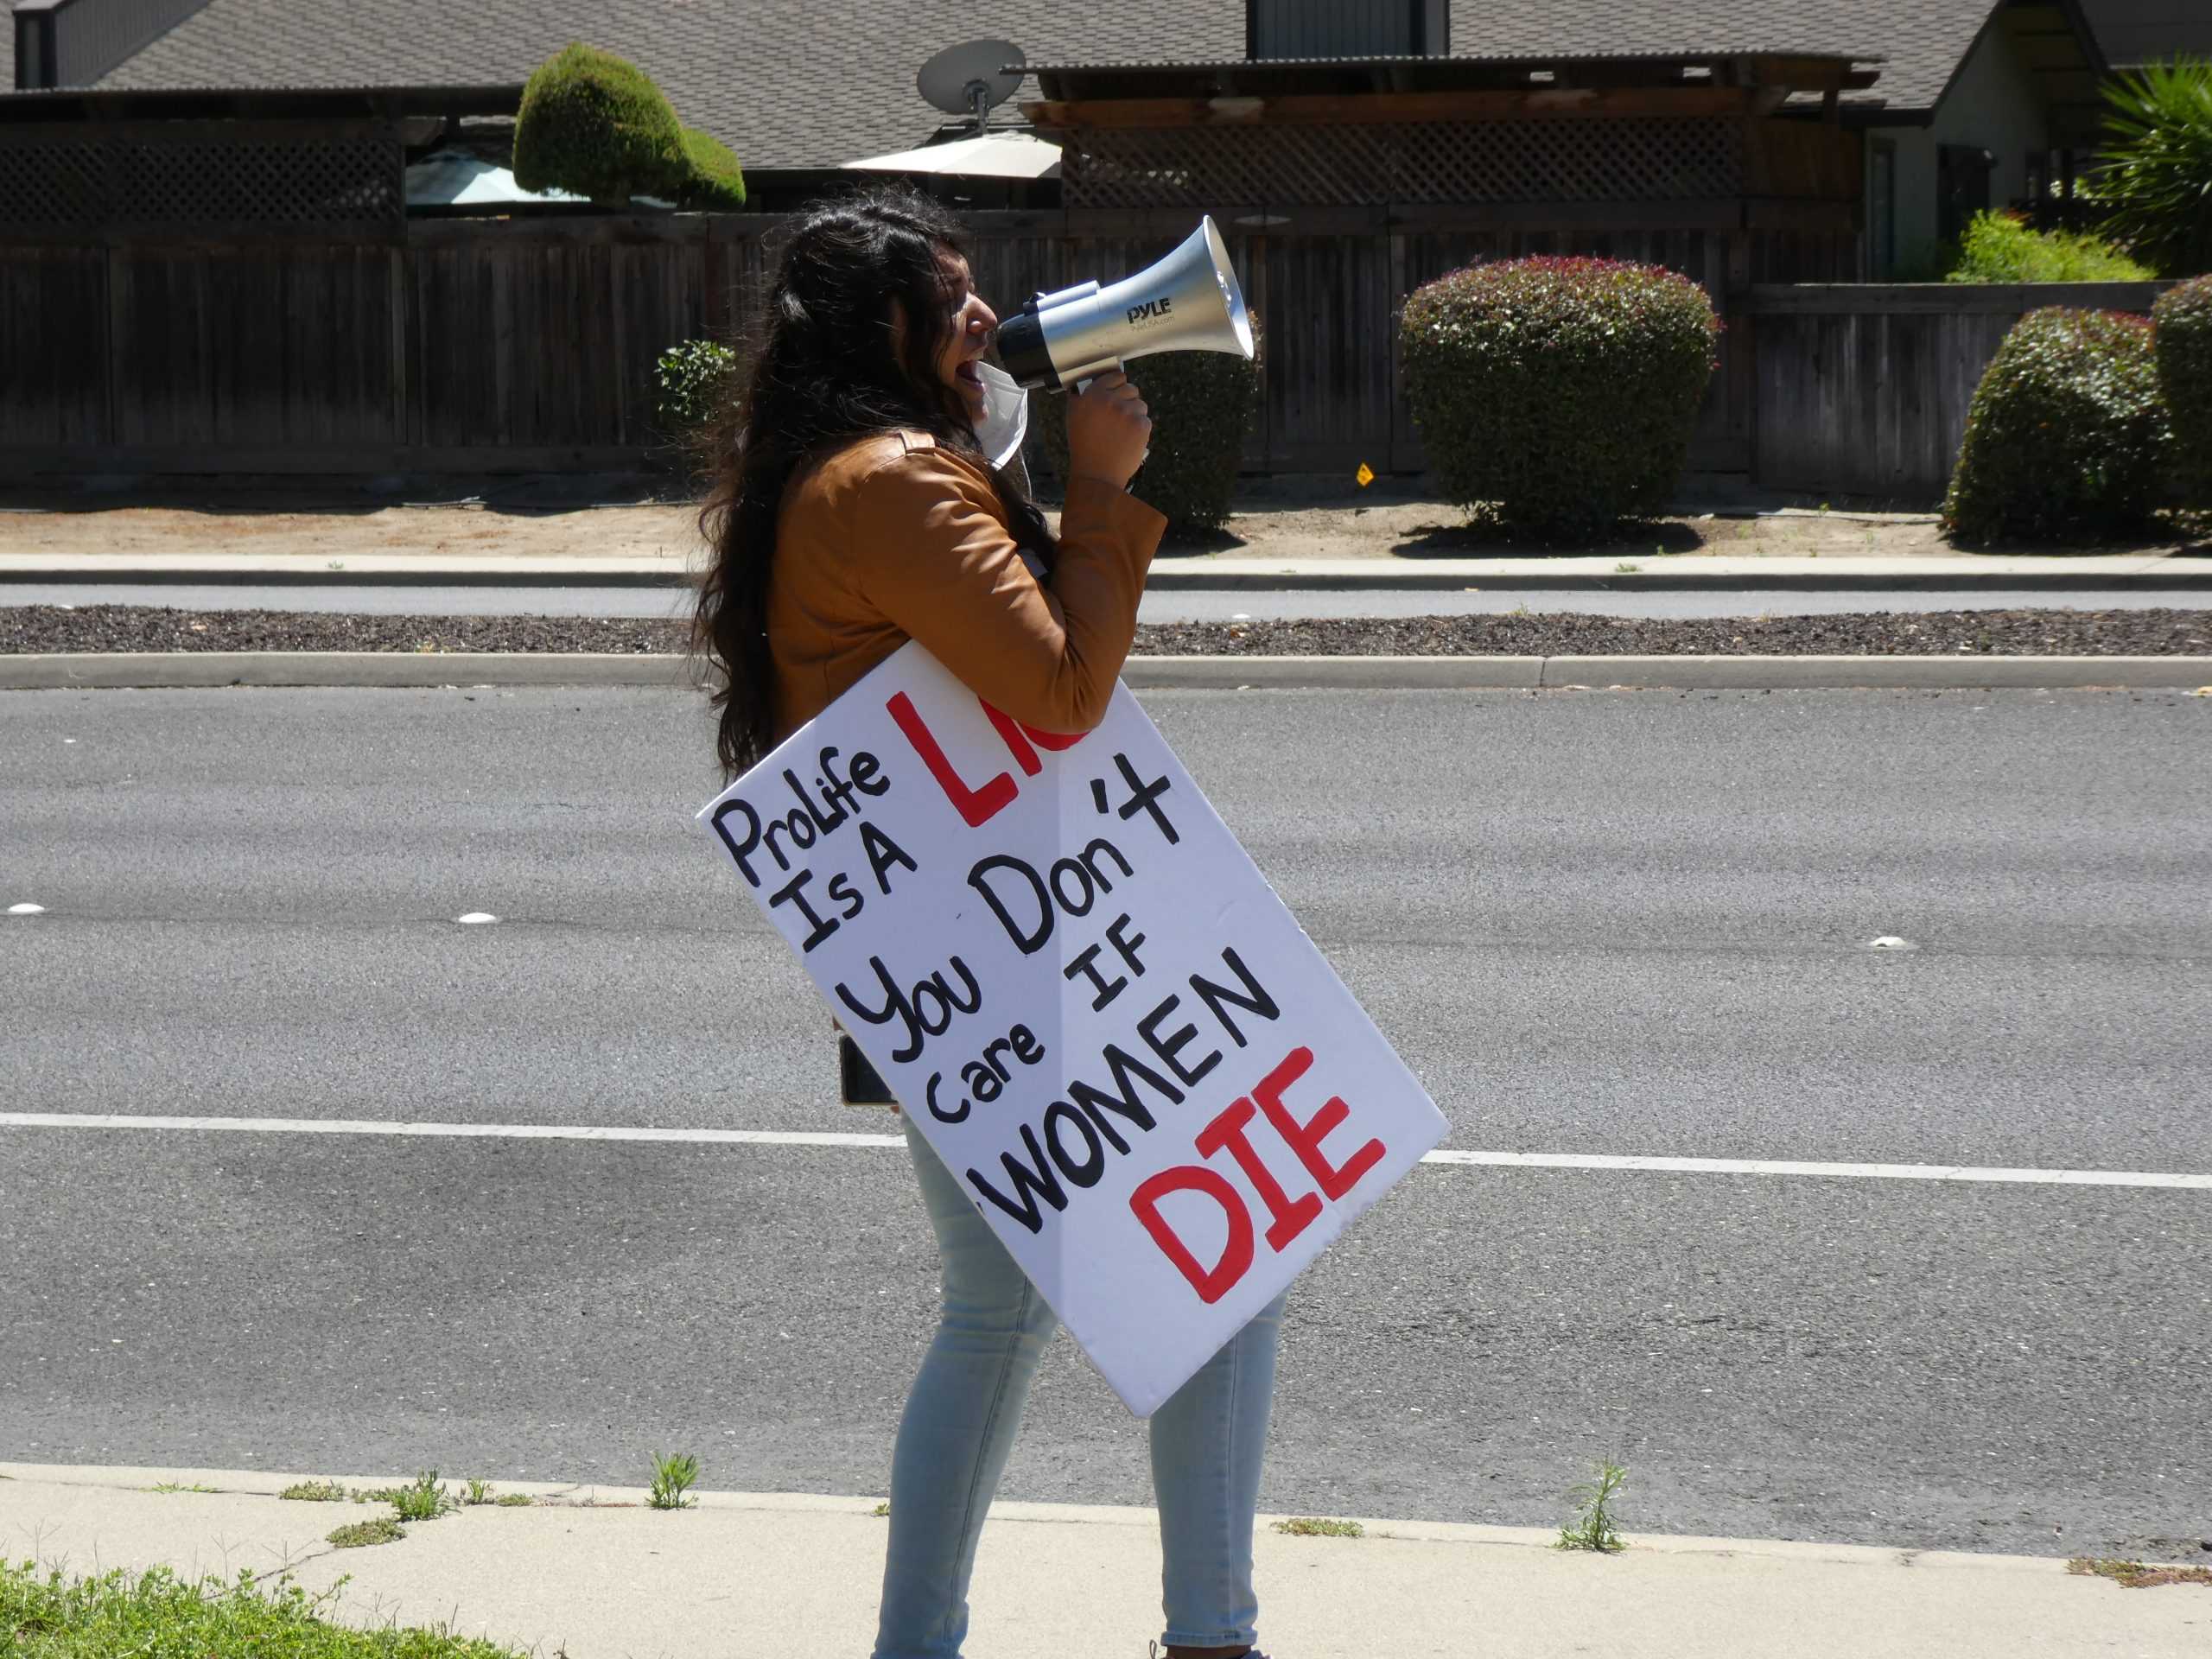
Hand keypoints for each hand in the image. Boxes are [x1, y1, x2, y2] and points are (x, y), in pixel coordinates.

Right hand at [1064, 370, 1150, 489]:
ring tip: (1122, 431)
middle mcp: (1109, 400)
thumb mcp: (1074, 417)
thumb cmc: (1084, 448)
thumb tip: (1085, 384)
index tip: (1117, 394)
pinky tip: (1128, 440)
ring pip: (1140, 404)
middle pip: (1131, 388)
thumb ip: (1080, 397)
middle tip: (1120, 417)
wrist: (1097, 475)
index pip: (1116, 376)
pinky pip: (1146, 419)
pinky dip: (1139, 429)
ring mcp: (1127, 412)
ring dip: (1135, 414)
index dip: (1118, 386)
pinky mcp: (1140, 425)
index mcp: (1092, 395)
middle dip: (1128, 400)